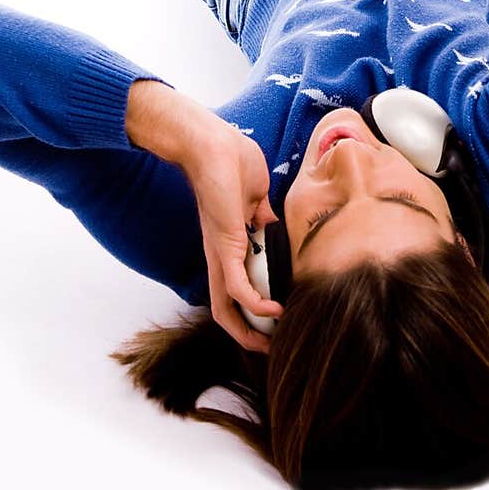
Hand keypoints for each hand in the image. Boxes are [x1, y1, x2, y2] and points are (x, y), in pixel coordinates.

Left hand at [125, 80, 283, 351]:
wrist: (210, 143)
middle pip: (226, 306)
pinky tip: (275, 311)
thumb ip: (264, 215)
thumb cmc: (231, 159)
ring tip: (272, 341)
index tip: (277, 317)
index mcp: (229, 241)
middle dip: (248, 332)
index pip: (236, 285)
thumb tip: (274, 226)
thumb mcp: (257, 194)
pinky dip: (255, 304)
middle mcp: (221, 253)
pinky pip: (237, 287)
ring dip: (249, 329)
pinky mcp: (224, 246)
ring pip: (226, 306)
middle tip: (271, 345)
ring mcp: (221, 251)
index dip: (254, 306)